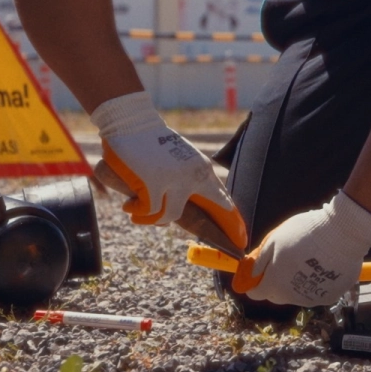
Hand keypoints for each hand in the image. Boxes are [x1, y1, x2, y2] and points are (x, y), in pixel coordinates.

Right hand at [92, 91, 246, 248]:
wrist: (132, 122)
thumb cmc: (153, 141)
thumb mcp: (180, 159)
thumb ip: (188, 180)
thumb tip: (185, 209)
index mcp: (202, 169)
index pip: (221, 200)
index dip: (232, 222)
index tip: (241, 240)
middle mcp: (193, 176)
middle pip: (205, 217)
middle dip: (219, 236)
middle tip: (231, 249)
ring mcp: (175, 181)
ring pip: (168, 216)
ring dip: (151, 216)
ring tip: (137, 210)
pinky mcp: (155, 184)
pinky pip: (149, 211)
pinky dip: (136, 210)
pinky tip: (129, 205)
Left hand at [232, 191, 370, 306]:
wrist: (342, 233)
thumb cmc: (305, 233)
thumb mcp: (274, 240)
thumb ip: (259, 259)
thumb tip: (251, 272)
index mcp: (274, 284)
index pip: (256, 293)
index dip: (255, 282)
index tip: (259, 272)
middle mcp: (291, 297)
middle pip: (277, 295)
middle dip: (276, 282)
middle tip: (284, 261)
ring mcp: (312, 298)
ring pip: (297, 294)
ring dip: (297, 282)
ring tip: (307, 259)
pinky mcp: (330, 296)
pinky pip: (317, 291)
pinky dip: (316, 282)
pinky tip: (322, 265)